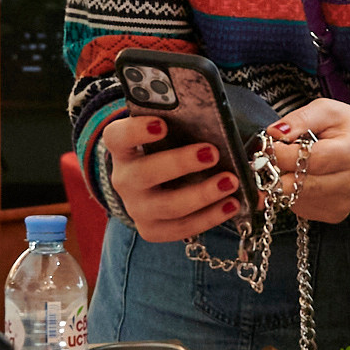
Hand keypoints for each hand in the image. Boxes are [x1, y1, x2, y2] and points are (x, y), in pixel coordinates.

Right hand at [102, 111, 246, 243]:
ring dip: (201, 194)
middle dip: (179, 163)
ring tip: (230, 182)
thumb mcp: (175, 132)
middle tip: (212, 153)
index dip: (136, 131)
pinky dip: (209, 217)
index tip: (162, 124)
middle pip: (144, 174)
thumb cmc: (172, 148)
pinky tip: (232, 205)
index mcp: (123, 148)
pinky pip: (180, 229)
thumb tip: (227, 119)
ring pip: (165, 206)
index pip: (117, 137)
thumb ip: (190, 124)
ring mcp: (136, 208)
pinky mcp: (152, 230)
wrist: (159, 183)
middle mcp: (124, 179)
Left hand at [268, 98, 349, 224]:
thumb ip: (300, 119)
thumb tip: (275, 134)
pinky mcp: (337, 213)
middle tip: (270, 159)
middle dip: (277, 172)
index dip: (281, 154)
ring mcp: (346, 201)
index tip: (268, 145)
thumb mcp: (326, 110)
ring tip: (291, 166)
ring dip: (284, 184)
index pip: (309, 160)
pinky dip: (294, 194)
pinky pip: (301, 208)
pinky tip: (303, 179)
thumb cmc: (346, 126)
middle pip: (300, 185)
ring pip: (296, 200)